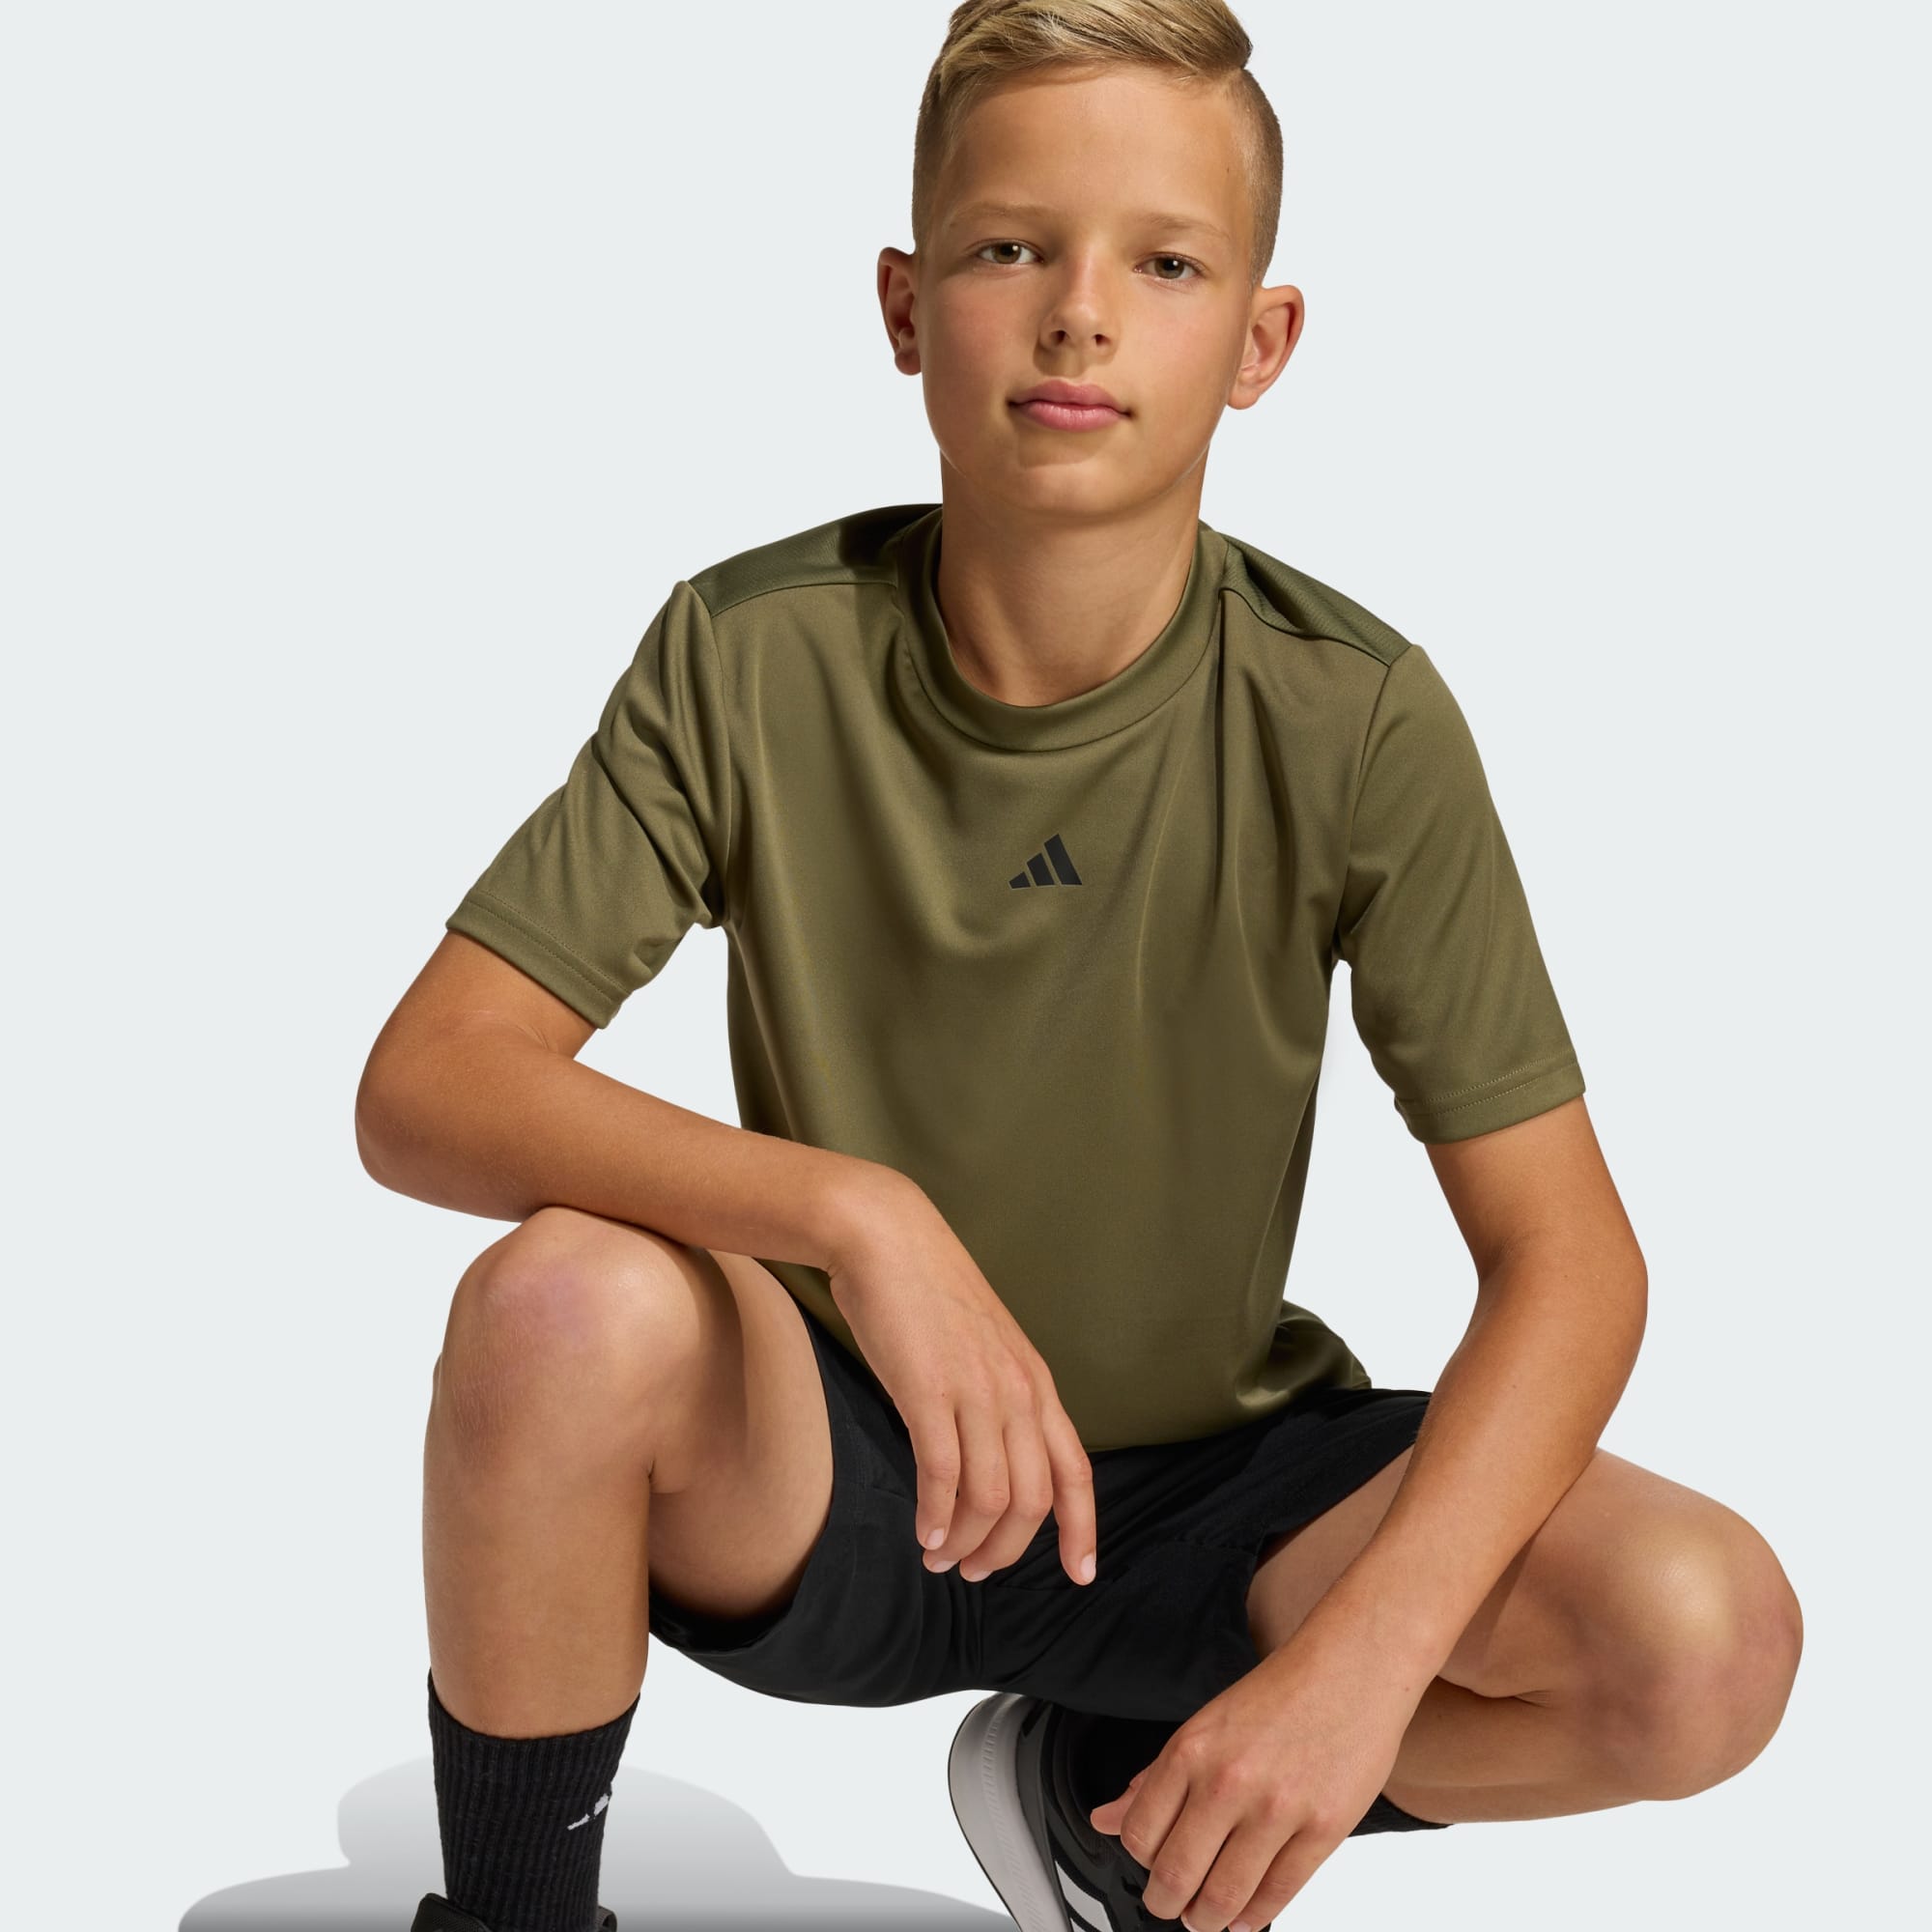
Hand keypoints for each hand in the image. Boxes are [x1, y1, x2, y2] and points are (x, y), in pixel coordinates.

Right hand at [823, 1168, 1096, 1588]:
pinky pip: (942, 1475)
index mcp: (1036, 1384)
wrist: (888, 1237)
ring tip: (938, 1558)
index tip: (1079, 1576)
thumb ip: (997, 1399)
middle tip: (973, 1572)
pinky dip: (935, 1517)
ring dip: (964, 1542)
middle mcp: (1017, 1392)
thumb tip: (990, 1459)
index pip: (1076, 1471)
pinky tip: (922, 1535)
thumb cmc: (928, 1293)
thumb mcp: (984, 1348)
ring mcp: (976, 1390)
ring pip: (989, 1496)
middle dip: (1005, 1550)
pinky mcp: (928, 1390)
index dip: (1082, 1530)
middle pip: (1033, 1500)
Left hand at [1087, 1618, 1426, 1929]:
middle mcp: (1227, 1782)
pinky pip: (1277, 1894)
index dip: (1140, 1865)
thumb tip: (1107, 1820)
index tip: (1149, 1871)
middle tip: (1171, 1906)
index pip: (1140, 1834)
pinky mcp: (1322, 1830)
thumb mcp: (1204, 1726)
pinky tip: (1245, 1915)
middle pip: (1176, 1875)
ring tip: (1206, 1916)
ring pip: (1223, 1896)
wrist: (1350, 1670)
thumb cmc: (1279, 1694)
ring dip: (1207, 1918)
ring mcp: (1276, 1809)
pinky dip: (1254, 1917)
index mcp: (1191, 1751)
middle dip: (1166, 1903)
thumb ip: (1154, 1778)